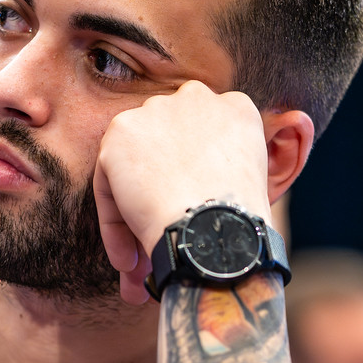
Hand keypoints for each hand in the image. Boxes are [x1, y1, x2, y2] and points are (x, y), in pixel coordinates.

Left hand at [93, 81, 271, 303]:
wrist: (215, 227)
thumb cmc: (242, 223)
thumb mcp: (254, 186)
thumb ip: (223, 170)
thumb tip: (195, 196)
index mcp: (236, 108)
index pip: (201, 140)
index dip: (190, 183)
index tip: (188, 217)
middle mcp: (197, 98)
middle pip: (165, 151)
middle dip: (159, 197)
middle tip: (160, 241)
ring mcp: (157, 112)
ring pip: (134, 168)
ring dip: (133, 215)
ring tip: (139, 263)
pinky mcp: (121, 133)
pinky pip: (109, 183)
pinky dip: (114, 224)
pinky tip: (128, 260)